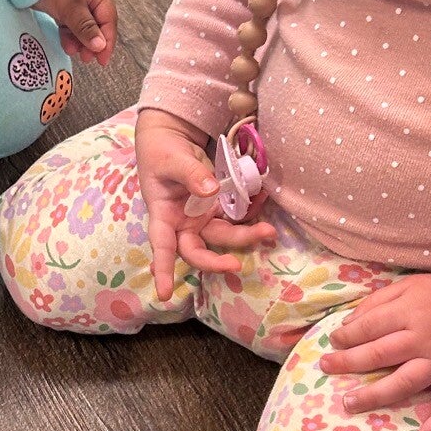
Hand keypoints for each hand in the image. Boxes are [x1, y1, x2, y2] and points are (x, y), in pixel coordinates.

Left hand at [35, 0, 117, 66]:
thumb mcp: (70, 7)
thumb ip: (86, 28)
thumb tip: (100, 46)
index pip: (108, 20)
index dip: (107, 41)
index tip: (102, 60)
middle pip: (96, 24)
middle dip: (92, 43)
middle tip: (86, 59)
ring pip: (82, 25)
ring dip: (79, 41)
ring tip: (73, 52)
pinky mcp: (62, 4)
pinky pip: (70, 23)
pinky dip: (69, 34)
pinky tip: (67, 45)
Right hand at [135, 105, 274, 302]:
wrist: (170, 137)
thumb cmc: (161, 151)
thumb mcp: (171, 159)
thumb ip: (190, 174)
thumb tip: (210, 191)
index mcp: (163, 215)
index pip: (162, 246)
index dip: (163, 269)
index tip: (164, 294)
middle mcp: (182, 223)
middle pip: (197, 250)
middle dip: (216, 261)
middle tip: (236, 265)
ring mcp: (200, 217)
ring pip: (222, 237)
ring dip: (244, 238)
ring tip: (268, 232)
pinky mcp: (216, 207)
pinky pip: (234, 219)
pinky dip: (250, 220)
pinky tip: (266, 218)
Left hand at [320, 266, 430, 430]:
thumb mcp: (409, 285)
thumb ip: (378, 302)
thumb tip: (349, 324)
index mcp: (409, 313)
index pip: (369, 326)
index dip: (347, 335)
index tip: (333, 341)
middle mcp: (422, 339)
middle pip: (379, 354)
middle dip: (348, 362)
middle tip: (326, 367)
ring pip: (403, 382)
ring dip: (375, 395)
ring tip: (350, 403)